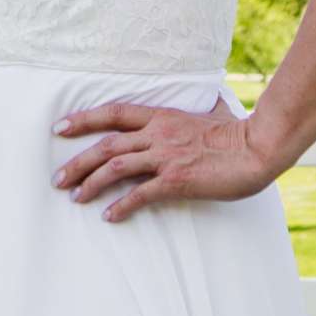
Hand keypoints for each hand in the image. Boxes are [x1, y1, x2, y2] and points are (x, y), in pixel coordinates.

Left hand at [51, 97, 278, 221]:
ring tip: (75, 197)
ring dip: (90, 183)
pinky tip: (109, 215)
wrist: (258, 148)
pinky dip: (121, 205)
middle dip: (77, 161)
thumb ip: (203, 109)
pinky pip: (140, 194)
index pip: (114, 113)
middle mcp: (158, 134)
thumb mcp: (214, 112)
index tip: (60, 127)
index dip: (84, 119)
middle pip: (105, 144)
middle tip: (57, 178)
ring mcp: (165, 156)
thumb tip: (213, 100)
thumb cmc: (239, 132)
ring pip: (115, 167)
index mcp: (162, 116)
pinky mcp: (176, 180)